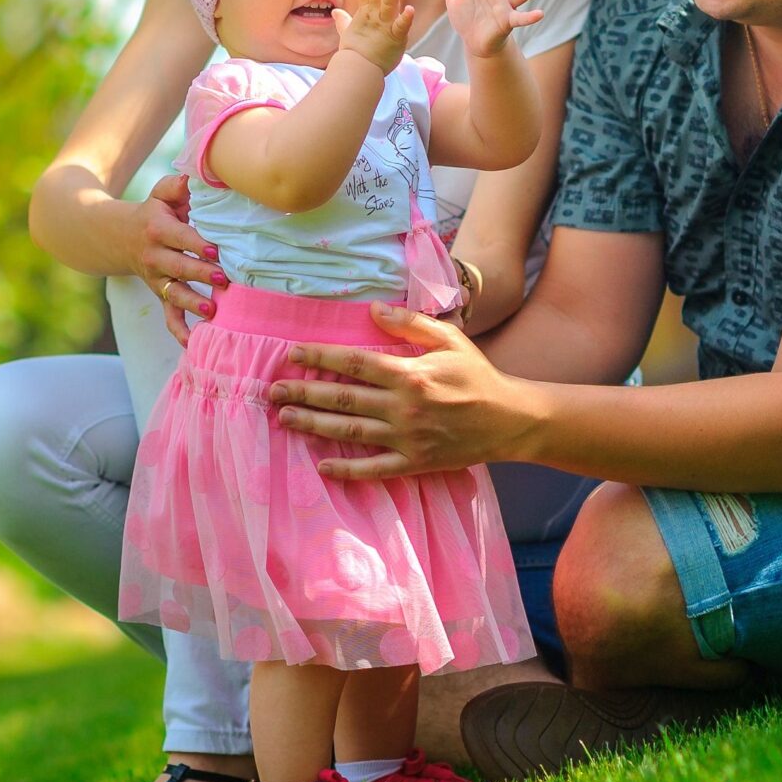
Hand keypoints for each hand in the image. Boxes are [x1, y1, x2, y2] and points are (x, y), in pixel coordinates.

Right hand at [131, 173, 226, 343]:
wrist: (118, 237)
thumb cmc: (153, 211)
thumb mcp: (160, 193)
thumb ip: (177, 184)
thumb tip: (195, 176)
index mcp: (158, 229)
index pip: (180, 237)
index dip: (197, 244)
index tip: (216, 250)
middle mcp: (155, 256)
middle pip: (179, 267)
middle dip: (200, 274)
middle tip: (223, 280)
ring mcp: (157, 279)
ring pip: (174, 293)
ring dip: (193, 303)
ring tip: (212, 311)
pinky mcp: (160, 294)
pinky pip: (168, 315)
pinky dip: (179, 330)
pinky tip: (193, 343)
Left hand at [266, 304, 537, 477]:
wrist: (510, 421)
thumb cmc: (477, 376)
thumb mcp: (450, 340)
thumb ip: (410, 324)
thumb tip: (373, 310)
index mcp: (409, 374)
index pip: (354, 363)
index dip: (319, 358)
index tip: (291, 355)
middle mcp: (403, 407)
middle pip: (343, 399)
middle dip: (304, 394)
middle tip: (272, 392)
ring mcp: (407, 438)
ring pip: (350, 432)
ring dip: (314, 426)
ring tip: (284, 420)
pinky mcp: (414, 462)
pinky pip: (374, 469)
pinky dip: (347, 470)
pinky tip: (322, 467)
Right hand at [333, 0, 413, 72]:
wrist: (357, 72)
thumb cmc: (354, 54)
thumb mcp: (347, 34)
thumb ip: (343, 22)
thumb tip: (335, 11)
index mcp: (365, 14)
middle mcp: (374, 16)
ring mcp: (384, 26)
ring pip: (388, 4)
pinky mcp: (394, 39)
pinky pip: (400, 28)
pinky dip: (405, 19)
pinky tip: (410, 9)